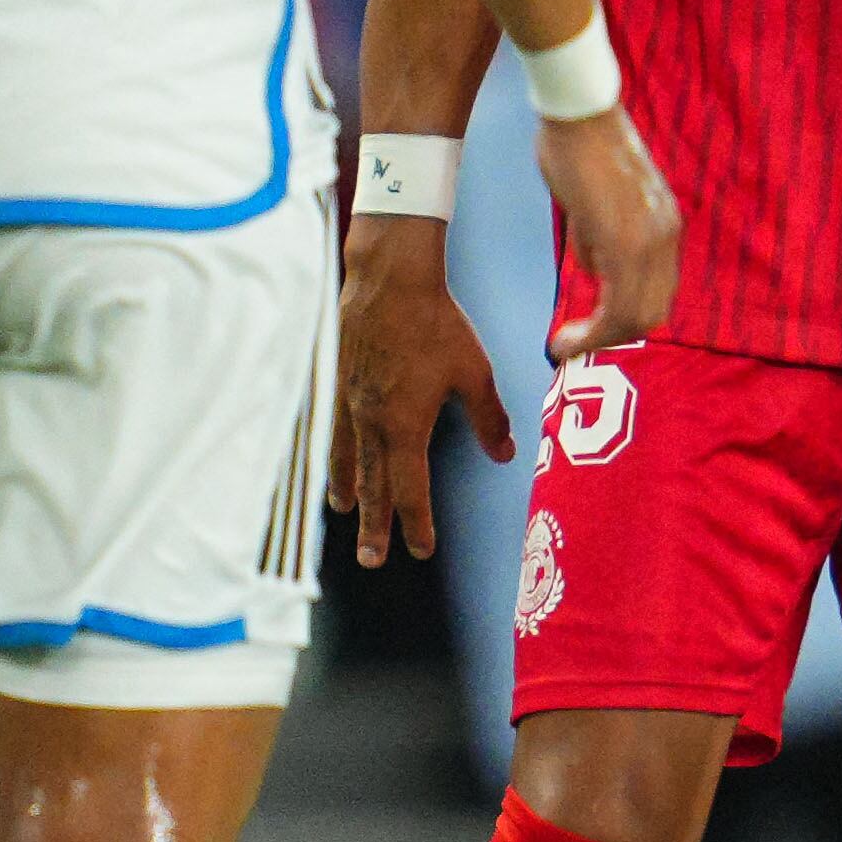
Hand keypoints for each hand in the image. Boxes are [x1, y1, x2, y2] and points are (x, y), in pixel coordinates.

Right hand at [331, 216, 513, 568]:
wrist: (389, 281)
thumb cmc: (438, 325)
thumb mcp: (476, 373)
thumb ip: (490, 418)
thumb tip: (507, 456)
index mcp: (404, 426)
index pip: (410, 488)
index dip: (416, 522)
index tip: (422, 550)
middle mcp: (370, 422)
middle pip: (373, 485)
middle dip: (375, 524)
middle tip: (372, 560)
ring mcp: (349, 404)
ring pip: (348, 459)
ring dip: (350, 491)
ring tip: (346, 514)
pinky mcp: (338, 383)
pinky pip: (335, 431)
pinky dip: (336, 455)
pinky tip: (336, 461)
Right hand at [532, 105, 679, 362]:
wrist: (579, 112)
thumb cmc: (578, 147)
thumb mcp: (592, 203)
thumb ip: (597, 238)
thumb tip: (593, 268)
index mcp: (663, 226)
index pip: (656, 290)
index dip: (625, 318)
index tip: (591, 331)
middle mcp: (666, 237)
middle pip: (652, 311)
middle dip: (612, 337)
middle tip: (574, 346)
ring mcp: (650, 241)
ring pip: (636, 315)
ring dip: (600, 340)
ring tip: (565, 347)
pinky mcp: (626, 242)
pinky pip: (619, 306)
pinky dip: (594, 331)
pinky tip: (566, 338)